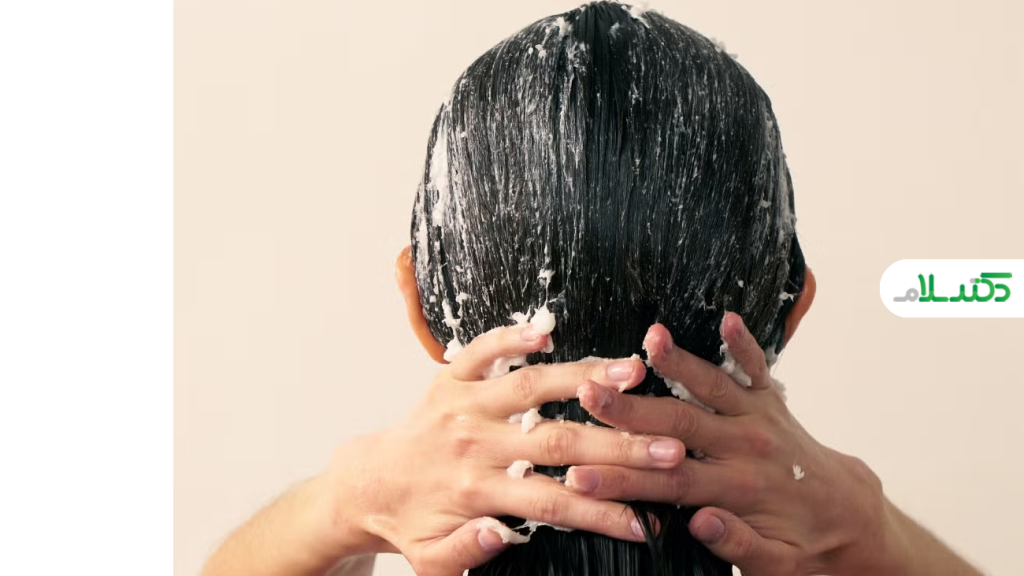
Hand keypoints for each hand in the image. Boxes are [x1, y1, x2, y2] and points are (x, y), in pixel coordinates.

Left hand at [318, 323, 686, 575]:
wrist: (366, 483)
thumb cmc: (409, 523)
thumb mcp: (432, 560)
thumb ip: (466, 552)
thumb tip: (502, 534)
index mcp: (472, 491)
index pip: (552, 504)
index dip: (602, 512)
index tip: (646, 521)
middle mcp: (472, 443)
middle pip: (557, 442)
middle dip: (618, 445)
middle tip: (669, 446)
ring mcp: (462, 404)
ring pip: (531, 387)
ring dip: (585, 377)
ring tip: (634, 369)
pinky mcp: (449, 377)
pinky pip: (481, 350)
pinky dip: (511, 336)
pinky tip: (548, 329)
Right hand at [569, 313, 888, 575]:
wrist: (854, 523)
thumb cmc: (806, 547)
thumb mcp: (775, 566)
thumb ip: (738, 544)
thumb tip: (699, 521)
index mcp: (738, 491)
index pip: (667, 484)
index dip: (619, 480)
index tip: (577, 476)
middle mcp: (746, 449)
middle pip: (677, 425)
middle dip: (629, 411)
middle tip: (588, 394)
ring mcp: (759, 421)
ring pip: (712, 387)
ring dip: (679, 362)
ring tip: (650, 338)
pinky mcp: (771, 403)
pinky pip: (758, 369)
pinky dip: (745, 343)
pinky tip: (727, 317)